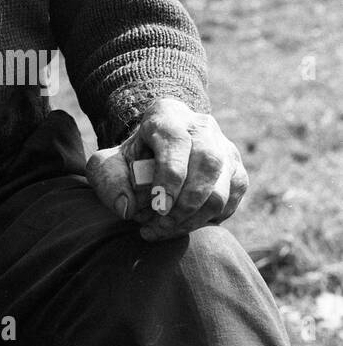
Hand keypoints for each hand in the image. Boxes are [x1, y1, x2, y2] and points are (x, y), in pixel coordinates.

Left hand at [86, 96, 248, 240]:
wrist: (155, 151)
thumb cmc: (131, 158)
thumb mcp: (109, 164)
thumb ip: (110, 182)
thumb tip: (126, 208)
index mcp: (168, 115)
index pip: (177, 143)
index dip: (169, 179)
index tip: (158, 208)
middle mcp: (202, 127)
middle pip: (207, 164)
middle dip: (185, 203)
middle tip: (161, 225)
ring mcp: (225, 149)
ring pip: (223, 188)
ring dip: (196, 218)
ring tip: (167, 230)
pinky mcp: (237, 173)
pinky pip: (231, 202)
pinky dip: (209, 220)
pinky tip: (184, 225)